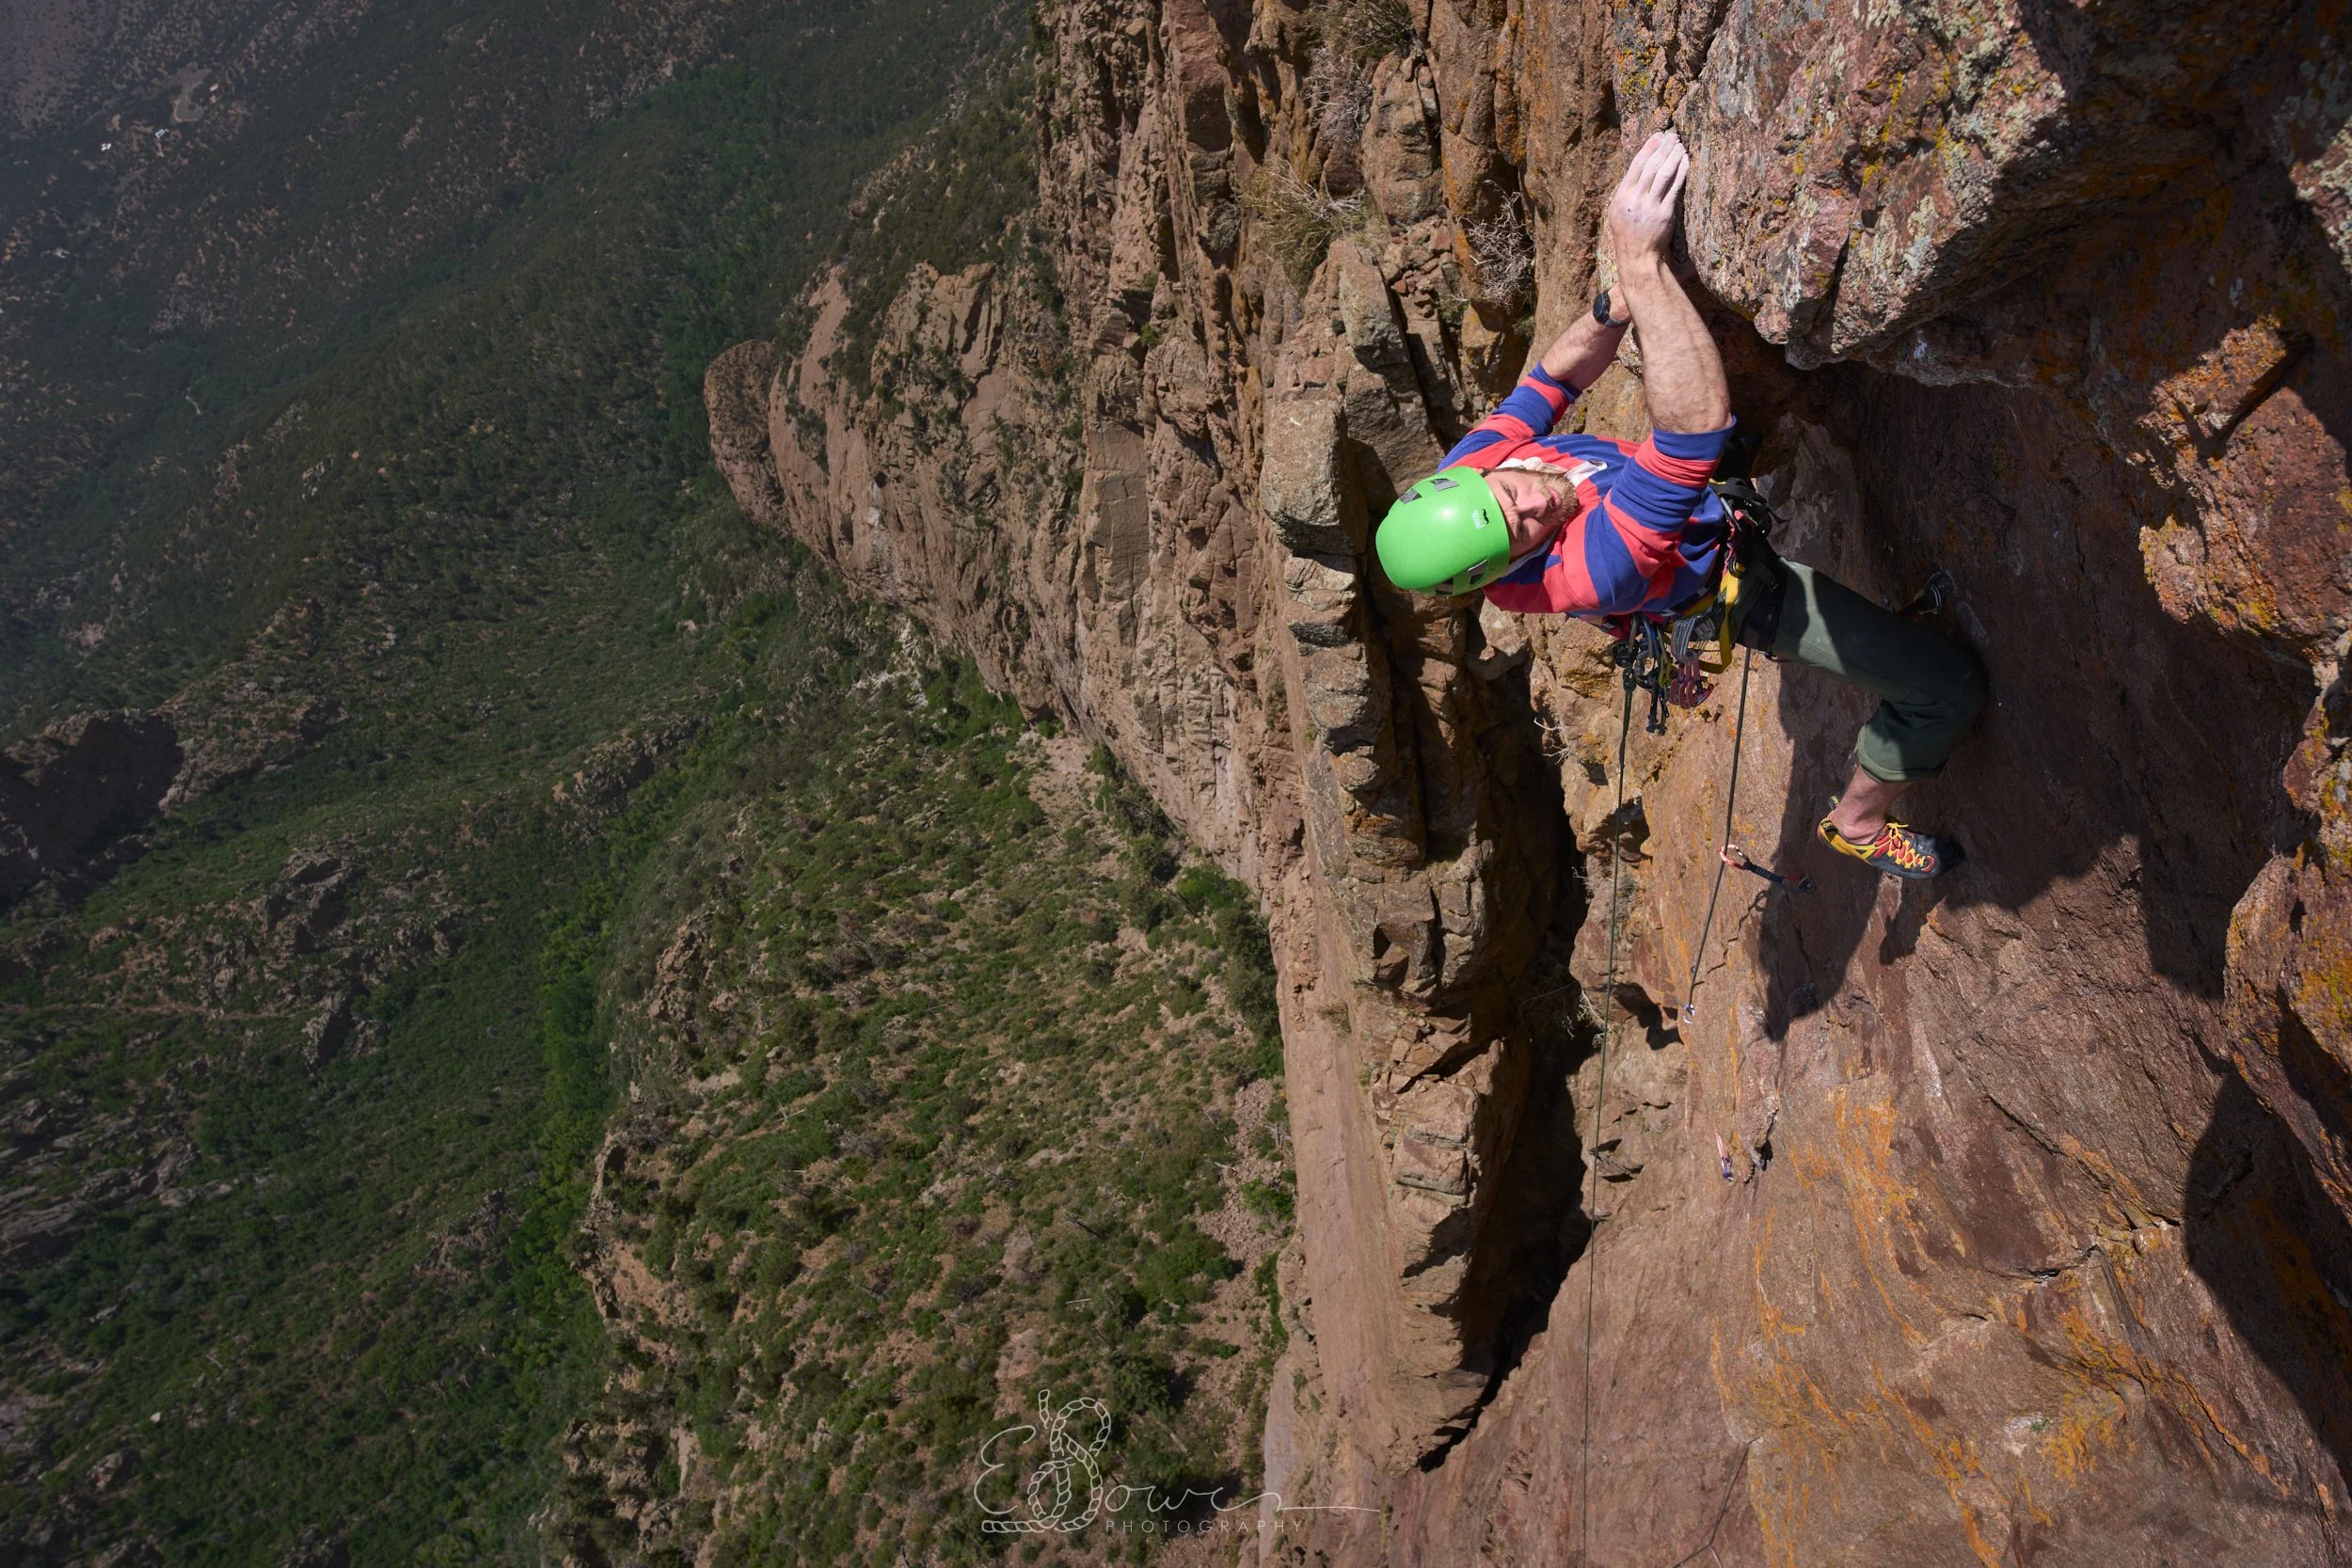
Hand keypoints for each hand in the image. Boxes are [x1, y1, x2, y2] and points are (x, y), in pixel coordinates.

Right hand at [1606, 130, 1689, 268]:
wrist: (1637, 256)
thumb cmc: (1628, 233)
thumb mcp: (1618, 210)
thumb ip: (1628, 190)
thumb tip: (1640, 168)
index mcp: (1621, 196)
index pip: (1636, 165)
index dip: (1648, 147)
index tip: (1658, 135)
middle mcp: (1635, 199)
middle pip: (1651, 166)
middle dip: (1663, 148)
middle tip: (1673, 136)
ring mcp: (1650, 206)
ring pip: (1663, 174)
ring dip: (1673, 156)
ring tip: (1680, 145)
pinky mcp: (1665, 213)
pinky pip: (1675, 188)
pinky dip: (1681, 172)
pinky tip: (1686, 161)